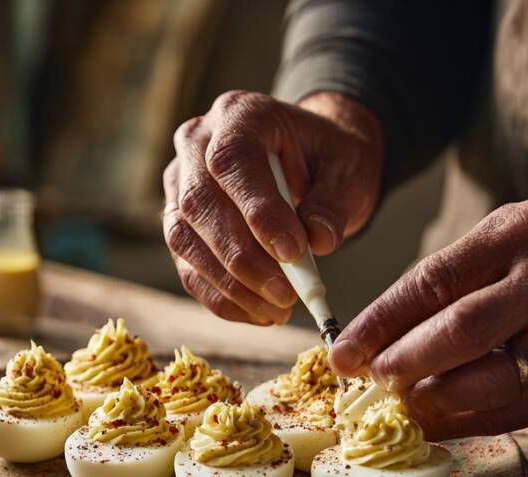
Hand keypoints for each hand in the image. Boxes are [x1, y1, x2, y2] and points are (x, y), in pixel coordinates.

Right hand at [162, 91, 383, 324]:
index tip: (292, 251)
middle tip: (284, 294)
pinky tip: (258, 313)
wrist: (311, 159)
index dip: (256, 209)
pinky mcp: (178, 223)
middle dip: (240, 257)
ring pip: (183, 238)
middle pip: (199, 202)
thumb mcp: (349, 170)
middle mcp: (196, 143)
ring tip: (276, 309)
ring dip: (229, 283)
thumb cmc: (329, 159)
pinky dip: (221, 297)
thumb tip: (317, 241)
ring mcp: (179, 184)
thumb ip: (334, 203)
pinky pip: (187, 266)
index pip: (231, 160)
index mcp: (240, 114)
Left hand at [329, 175, 527, 438]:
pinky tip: (438, 419)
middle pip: (459, 333)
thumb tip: (373, 339)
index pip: (432, 283)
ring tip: (402, 401)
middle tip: (369, 380)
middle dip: (402, 363)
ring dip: (430, 400)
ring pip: (486, 384)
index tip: (343, 353)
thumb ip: (445, 281)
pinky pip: (513, 414)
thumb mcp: (501, 238)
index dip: (378, 324)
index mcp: (517, 235)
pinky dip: (466, 421)